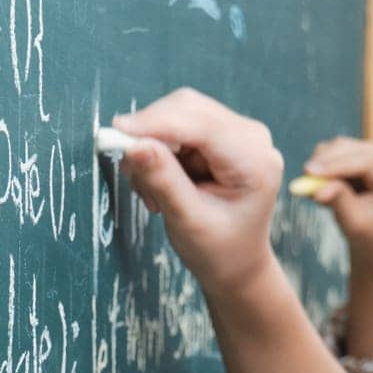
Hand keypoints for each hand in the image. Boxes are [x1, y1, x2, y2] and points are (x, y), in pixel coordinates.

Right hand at [114, 88, 284, 299]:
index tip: (117, 132)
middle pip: (188, 109)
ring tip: (154, 192)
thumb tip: (133, 144)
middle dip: (152, 136)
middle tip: (134, 176)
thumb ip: (163, 180)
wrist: (236, 263)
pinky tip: (163, 183)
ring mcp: (238, 132)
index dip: (156, 123)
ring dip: (154, 147)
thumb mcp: (188, 221)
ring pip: (178, 114)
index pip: (200, 124)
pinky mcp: (222, 134)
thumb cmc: (218, 249)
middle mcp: (251, 137)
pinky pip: (179, 125)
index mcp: (255, 161)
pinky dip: (161, 150)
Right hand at [303, 137, 372, 263]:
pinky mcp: (361, 149)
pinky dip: (323, 166)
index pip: (364, 162)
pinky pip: (334, 150)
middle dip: (323, 163)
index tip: (308, 173)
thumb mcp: (353, 223)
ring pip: (338, 147)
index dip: (334, 165)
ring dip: (322, 167)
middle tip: (302, 180)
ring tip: (319, 195)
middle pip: (349, 149)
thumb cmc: (366, 232)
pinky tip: (325, 187)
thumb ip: (339, 202)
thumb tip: (317, 190)